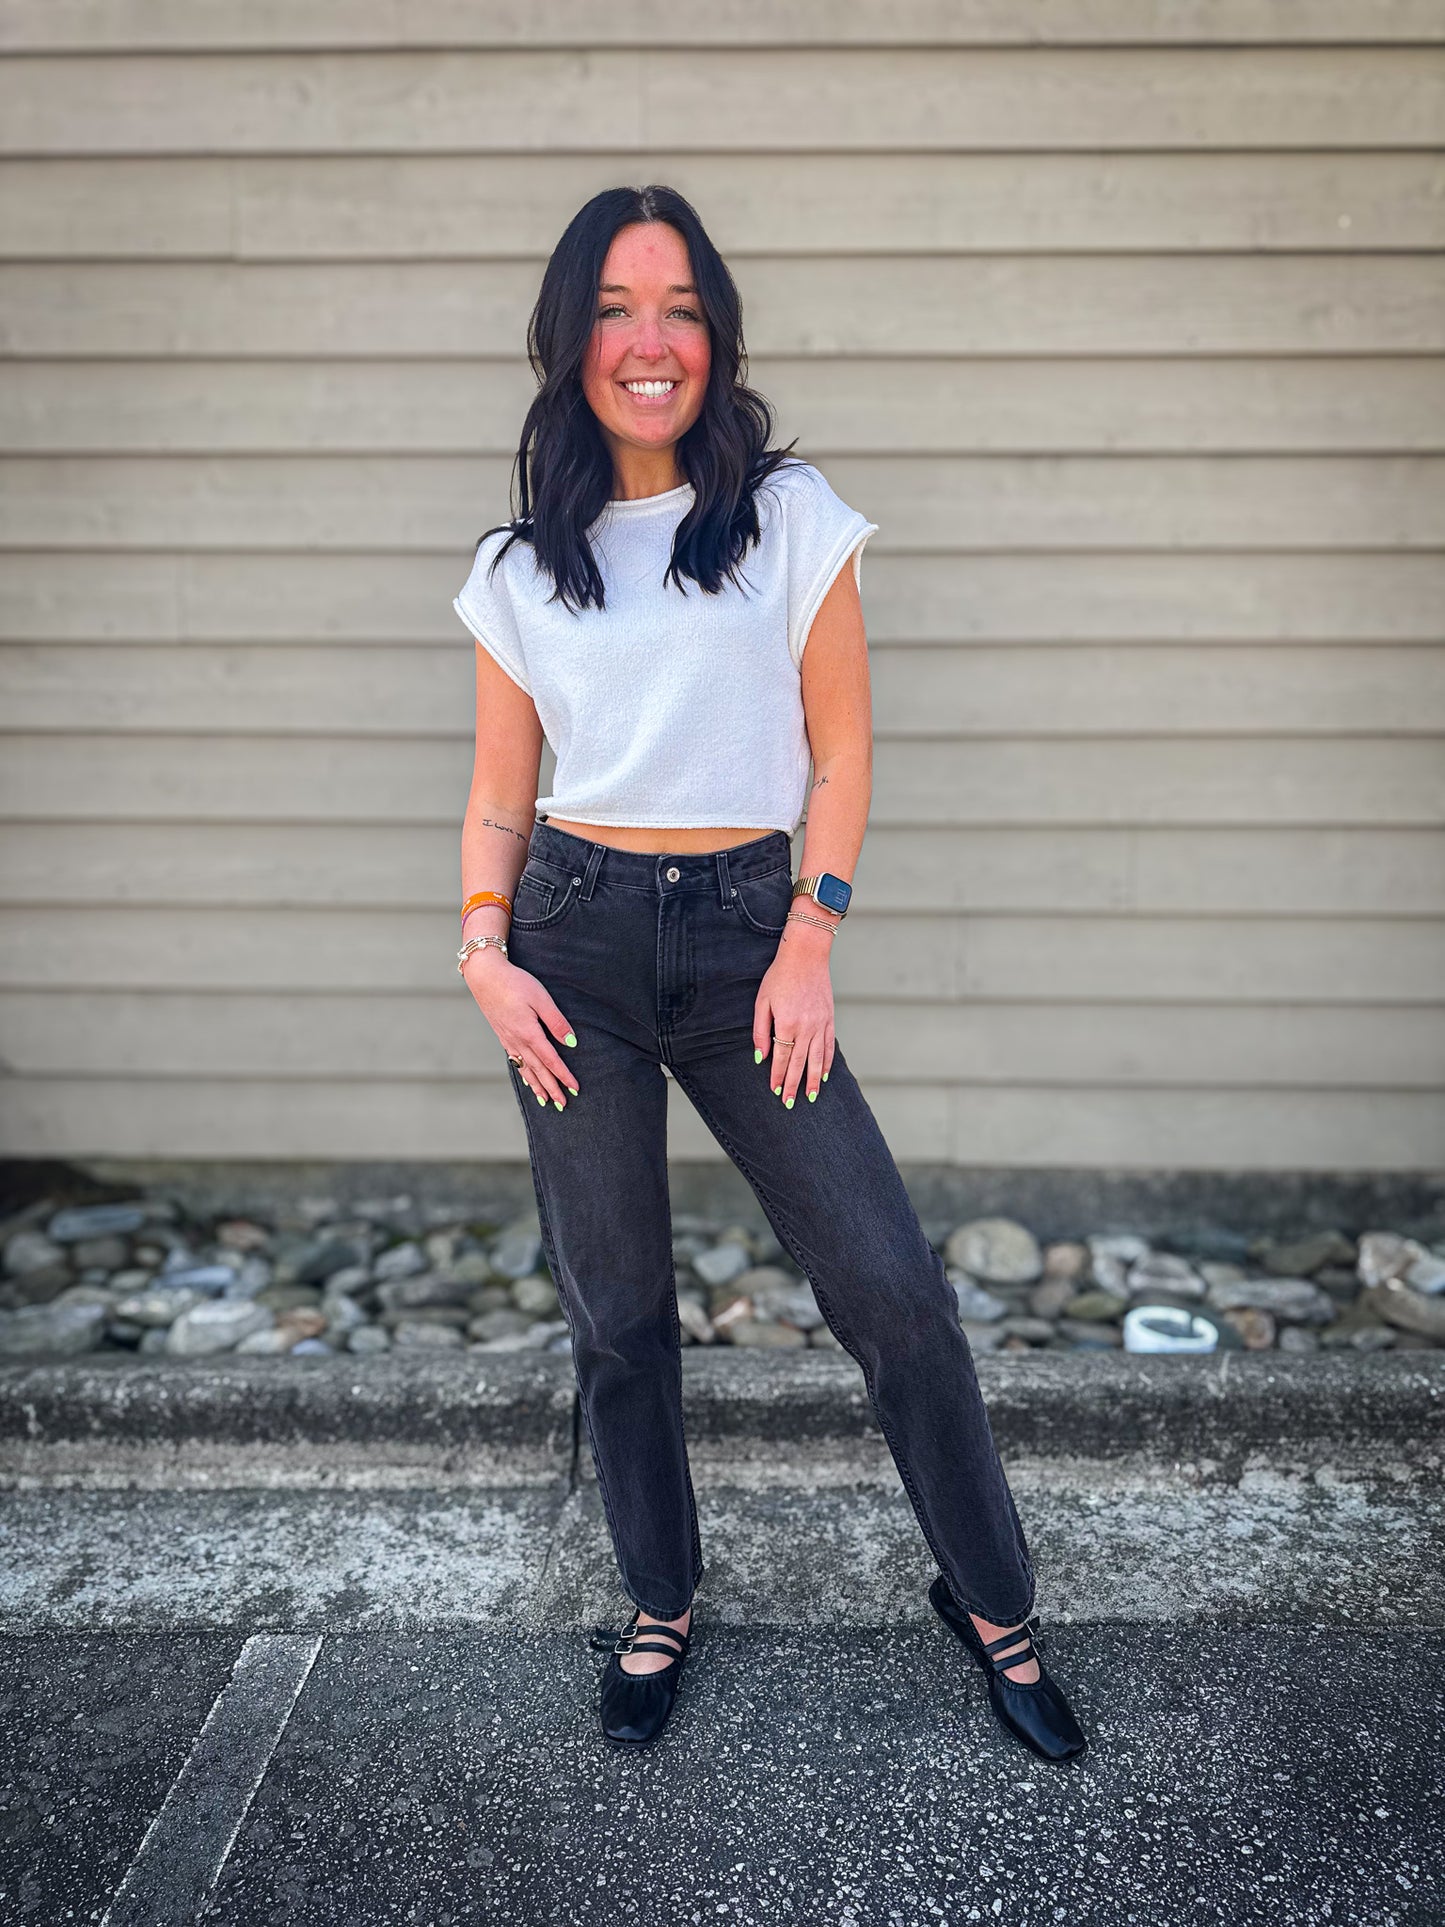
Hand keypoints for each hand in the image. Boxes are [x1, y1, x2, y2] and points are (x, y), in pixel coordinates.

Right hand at [464, 949, 579, 1108]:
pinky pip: (515, 1061)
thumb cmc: (515, 983)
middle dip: (551, 1088)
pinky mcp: (502, 1035)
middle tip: (563, 1104)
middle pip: (538, 1070)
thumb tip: (572, 1043)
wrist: (485, 975)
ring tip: (545, 1101)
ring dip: (536, 1086)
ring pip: (525, 1069)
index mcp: (529, 1033)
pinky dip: (523, 1074)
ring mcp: (508, 1039)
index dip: (564, 1076)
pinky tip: (526, 1079)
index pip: (551, 1060)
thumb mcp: (541, 998)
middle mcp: (517, 1041)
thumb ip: (556, 1022)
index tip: (575, 1088)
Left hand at [753, 921, 835, 1105]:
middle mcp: (806, 1028)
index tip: (774, 1092)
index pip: (782, 1058)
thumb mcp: (762, 1002)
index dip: (777, 1077)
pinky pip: (829, 1046)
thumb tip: (761, 1057)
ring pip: (817, 1059)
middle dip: (793, 1085)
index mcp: (787, 1024)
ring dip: (814, 1080)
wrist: (806, 956)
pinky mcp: (829, 1019)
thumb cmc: (779, 977)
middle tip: (790, 1104)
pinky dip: (827, 1062)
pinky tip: (825, 1075)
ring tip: (811, 1097)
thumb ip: (761, 1031)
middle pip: (800, 1063)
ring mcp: (821, 1024)